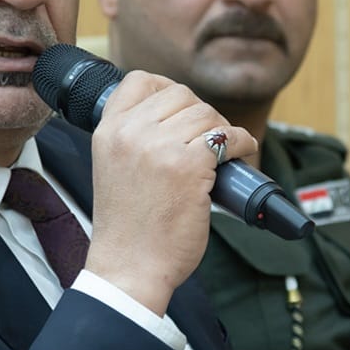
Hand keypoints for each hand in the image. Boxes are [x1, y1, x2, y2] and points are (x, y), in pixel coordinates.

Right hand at [83, 70, 257, 315]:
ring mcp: (159, 148)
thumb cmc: (128, 229)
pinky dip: (241, 143)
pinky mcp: (189, 167)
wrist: (129, 267)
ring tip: (224, 150)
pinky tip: (241, 153)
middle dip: (200, 112)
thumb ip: (133, 142)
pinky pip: (226, 137)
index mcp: (108, 132)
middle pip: (180, 94)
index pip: (139, 81)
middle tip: (208, 138)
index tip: (182, 107)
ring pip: (206, 114)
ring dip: (222, 129)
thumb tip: (177, 122)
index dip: (167, 88)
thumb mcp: (113, 170)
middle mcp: (131, 133)